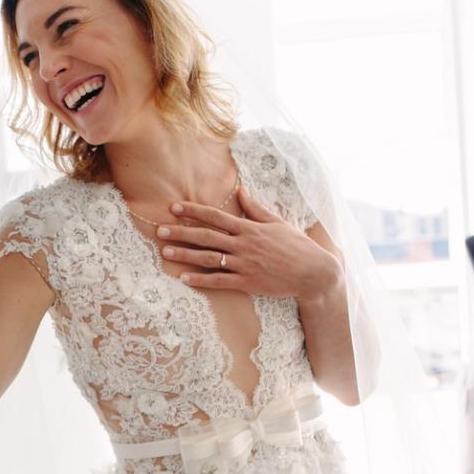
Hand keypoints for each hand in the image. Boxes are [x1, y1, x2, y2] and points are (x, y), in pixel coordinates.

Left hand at [157, 187, 341, 301]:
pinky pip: (219, 281)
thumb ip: (255, 208)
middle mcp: (244, 244)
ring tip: (165, 252)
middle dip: (181, 232)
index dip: (194, 211)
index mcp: (249, 228)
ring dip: (185, 255)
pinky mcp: (247, 282)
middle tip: (159, 229)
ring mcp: (244, 264)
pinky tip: (183, 278)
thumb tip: (241, 190)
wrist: (313, 272)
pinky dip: (200, 280)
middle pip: (206, 236)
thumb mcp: (277, 222)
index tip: (174, 207)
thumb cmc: (296, 246)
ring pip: (208, 258)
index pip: (216, 216)